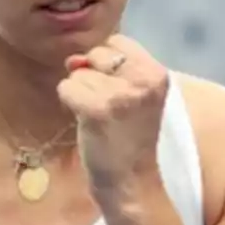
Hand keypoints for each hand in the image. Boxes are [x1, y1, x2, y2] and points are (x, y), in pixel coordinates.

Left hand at [56, 35, 169, 196]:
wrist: (131, 182)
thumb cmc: (130, 138)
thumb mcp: (134, 96)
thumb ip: (109, 69)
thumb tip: (73, 59)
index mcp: (157, 73)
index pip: (117, 42)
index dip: (108, 65)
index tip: (117, 92)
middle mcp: (143, 80)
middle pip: (96, 54)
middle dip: (93, 77)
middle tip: (108, 109)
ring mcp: (120, 94)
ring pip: (78, 74)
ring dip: (81, 94)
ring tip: (100, 119)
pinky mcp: (97, 110)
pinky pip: (67, 88)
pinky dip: (69, 103)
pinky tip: (86, 122)